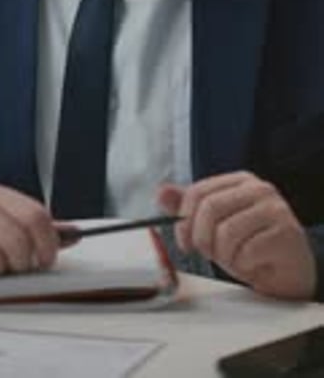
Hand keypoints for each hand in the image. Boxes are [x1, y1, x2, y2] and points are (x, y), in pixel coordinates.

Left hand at [158, 171, 316, 299]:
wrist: (290, 270)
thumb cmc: (252, 245)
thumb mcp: (217, 225)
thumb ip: (191, 209)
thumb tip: (161, 193)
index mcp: (239, 181)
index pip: (198, 192)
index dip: (184, 220)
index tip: (184, 242)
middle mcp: (258, 189)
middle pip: (210, 209)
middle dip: (202, 239)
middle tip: (209, 254)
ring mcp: (274, 209)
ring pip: (226, 233)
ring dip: (224, 256)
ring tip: (236, 259)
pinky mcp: (285, 233)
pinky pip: (246, 253)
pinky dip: (243, 266)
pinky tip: (253, 264)